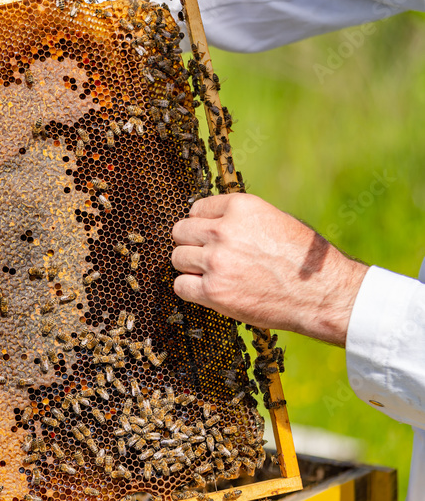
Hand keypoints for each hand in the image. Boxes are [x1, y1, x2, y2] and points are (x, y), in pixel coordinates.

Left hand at [171, 193, 367, 346]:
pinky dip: (190, 289)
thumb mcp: (275, 220)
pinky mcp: (213, 291)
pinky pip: (180, 285)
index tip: (210, 236)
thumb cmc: (303, 259)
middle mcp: (223, 230)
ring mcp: (216, 261)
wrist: (322, 294)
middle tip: (205, 256)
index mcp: (240, 206)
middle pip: (181, 231)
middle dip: (191, 243)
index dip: (203, 224)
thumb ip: (241, 219)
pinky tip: (208, 290)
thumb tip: (213, 221)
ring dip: (190, 266)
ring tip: (210, 274)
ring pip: (177, 258)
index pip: (197, 209)